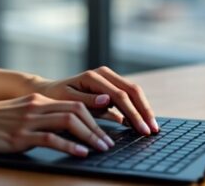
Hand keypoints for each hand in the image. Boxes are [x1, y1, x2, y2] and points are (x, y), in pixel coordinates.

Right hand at [0, 93, 116, 157]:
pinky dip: (70, 146)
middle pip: (77, 111)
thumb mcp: (17, 115)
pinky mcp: (20, 136)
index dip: (95, 116)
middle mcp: (35, 106)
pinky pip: (51, 139)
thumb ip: (38, 118)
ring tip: (102, 149)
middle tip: (111, 142)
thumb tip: (62, 131)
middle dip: (98, 127)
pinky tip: (81, 154)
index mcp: (36, 100)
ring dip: (90, 136)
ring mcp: (28, 120)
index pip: (75, 103)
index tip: (108, 129)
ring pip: (69, 122)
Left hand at [32, 66, 158, 135]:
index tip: (143, 129)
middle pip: (132, 90)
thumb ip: (87, 100)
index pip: (120, 95)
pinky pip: (128, 96)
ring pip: (134, 92)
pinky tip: (142, 123)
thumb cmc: (56, 97)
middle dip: (144, 111)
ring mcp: (109, 78)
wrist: (50, 91)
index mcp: (93, 77)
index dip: (133, 113)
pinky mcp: (111, 86)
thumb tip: (108, 100)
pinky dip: (137, 109)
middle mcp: (104, 74)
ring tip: (152, 128)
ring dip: (144, 109)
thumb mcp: (67, 100)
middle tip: (154, 130)